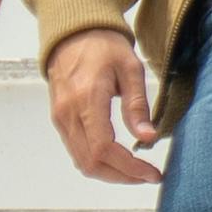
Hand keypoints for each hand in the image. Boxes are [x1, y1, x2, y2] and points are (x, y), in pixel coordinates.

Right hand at [46, 26, 162, 186]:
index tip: (152, 173)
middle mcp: (68, 115)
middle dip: (121, 176)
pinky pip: (76, 151)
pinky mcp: (59, 120)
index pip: (104, 148)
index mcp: (87, 101)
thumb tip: (149, 138)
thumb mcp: (130, 70)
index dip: (128, 167)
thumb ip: (137, 105)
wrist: (73, 35)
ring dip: (109, 173)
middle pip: (91, 162)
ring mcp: (60, 119)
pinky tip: (120, 160)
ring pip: (81, 161)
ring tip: (138, 172)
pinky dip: (98, 162)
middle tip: (148, 176)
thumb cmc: (106, 48)